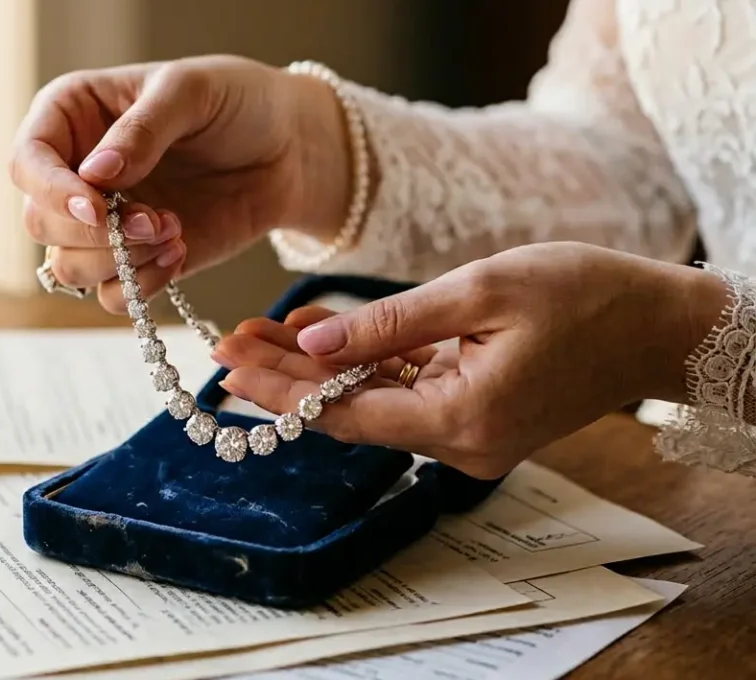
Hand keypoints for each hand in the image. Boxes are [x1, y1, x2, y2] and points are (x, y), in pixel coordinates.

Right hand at [9, 55, 352, 312]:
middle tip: (155, 220)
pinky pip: (110, 295)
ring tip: (173, 232)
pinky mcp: (134, 260)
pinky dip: (142, 285)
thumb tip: (94, 175)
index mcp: (70, 116)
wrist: (289, 148)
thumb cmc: (236, 101)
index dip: (51, 192)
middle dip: (95, 233)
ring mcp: (102, 222)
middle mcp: (74, 173)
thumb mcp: (190, 92)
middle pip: (40, 223)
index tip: (96, 208)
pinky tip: (180, 253)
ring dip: (120, 261)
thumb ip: (141, 130)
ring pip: (68, 268)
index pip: (27, 162)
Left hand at [211, 242, 728, 478]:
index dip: (278, 392)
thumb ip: (388, 324)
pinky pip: (406, 392)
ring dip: (319, 369)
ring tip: (259, 332)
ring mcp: (469, 435)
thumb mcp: (479, 291)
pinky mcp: (476, 417)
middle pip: (349, 412)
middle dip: (285, 377)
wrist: (660, 325)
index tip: (225, 364)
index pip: (342, 415)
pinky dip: (365, 365)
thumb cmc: (584, 296)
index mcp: (460, 420)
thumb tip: (311, 346)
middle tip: (226, 344)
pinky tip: (320, 334)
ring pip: (372, 402)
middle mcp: (459, 444)